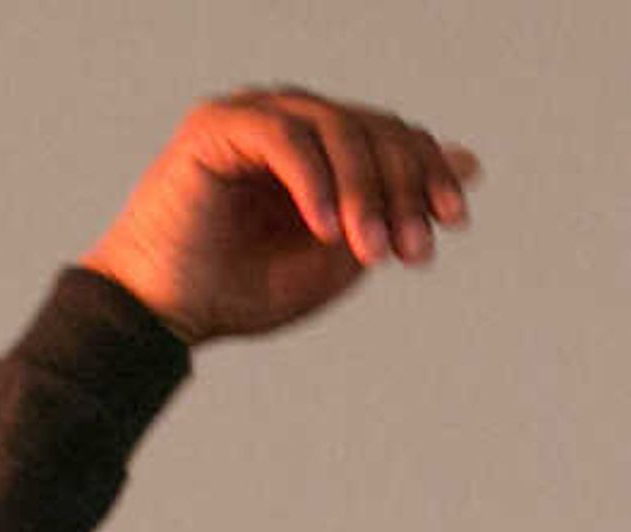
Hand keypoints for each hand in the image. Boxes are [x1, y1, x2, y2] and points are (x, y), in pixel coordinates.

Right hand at [81, 89, 477, 345]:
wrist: (162, 315)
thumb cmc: (238, 291)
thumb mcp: (339, 259)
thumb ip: (396, 211)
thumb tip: (468, 164)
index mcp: (320, 151)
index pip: (393, 137)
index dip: (429, 173)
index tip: (452, 224)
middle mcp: (290, 122)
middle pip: (374, 127)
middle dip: (404, 187)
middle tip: (410, 250)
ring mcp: (252, 117)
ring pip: (336, 126)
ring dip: (363, 190)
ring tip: (366, 250)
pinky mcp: (216, 126)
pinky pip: (284, 135)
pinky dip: (314, 180)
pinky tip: (325, 229)